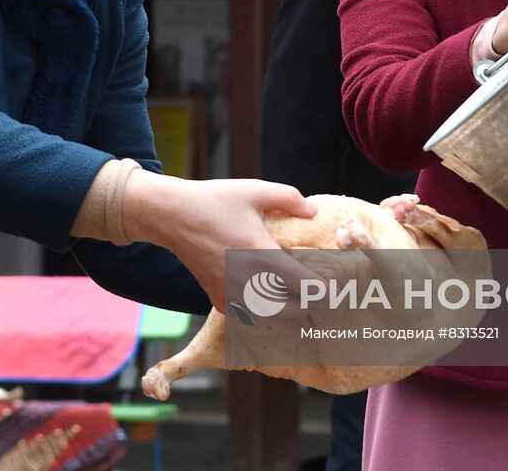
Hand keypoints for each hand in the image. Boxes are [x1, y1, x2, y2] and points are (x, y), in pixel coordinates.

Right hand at [121, 174, 316, 311]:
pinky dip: (259, 313)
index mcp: (260, 252)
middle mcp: (245, 278)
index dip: (322, 292)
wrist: (172, 216)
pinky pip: (244, 314)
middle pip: (288, 309)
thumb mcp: (255, 190)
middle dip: (307, 307)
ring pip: (267, 316)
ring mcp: (229, 291)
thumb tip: (313, 211)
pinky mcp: (215, 296)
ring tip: (298, 302)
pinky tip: (267, 302)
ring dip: (285, 313)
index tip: (334, 292)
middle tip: (320, 300)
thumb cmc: (214, 200)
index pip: (301, 284)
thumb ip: (289, 198)